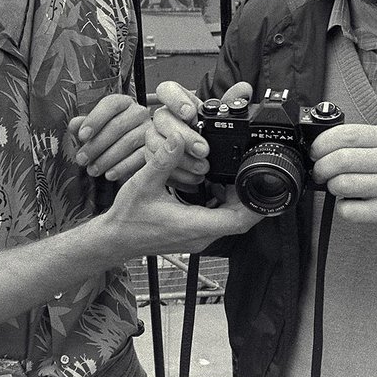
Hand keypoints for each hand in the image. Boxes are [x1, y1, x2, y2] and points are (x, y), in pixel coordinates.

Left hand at [67, 94, 148, 183]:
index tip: (81, 136)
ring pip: (128, 142)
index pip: (110, 105)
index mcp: (123, 102)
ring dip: (107, 158)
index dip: (95, 120)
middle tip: (82, 159)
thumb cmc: (109, 135)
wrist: (131, 149)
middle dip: (96, 145)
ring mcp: (149, 130)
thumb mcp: (95, 127)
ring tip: (92, 170)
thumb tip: (74, 125)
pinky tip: (109, 174)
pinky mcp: (154, 148)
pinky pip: (139, 157)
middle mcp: (139, 112)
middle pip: (118, 126)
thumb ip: (83, 125)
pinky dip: (122, 167)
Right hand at [100, 128, 264, 255]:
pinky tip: (212, 185)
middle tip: (244, 172)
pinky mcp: (193, 235)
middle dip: (246, 197)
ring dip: (235, 200)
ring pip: (229, 221)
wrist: (115, 239)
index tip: (261, 187)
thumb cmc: (128, 217)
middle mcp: (200, 236)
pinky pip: (217, 221)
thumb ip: (163, 161)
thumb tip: (177, 138)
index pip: (238, 222)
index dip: (255, 206)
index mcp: (193, 225)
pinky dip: (222, 204)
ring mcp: (198, 238)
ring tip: (230, 175)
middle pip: (239, 220)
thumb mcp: (143, 183)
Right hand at [148, 80, 253, 187]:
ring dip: (181, 158)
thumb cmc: (204, 133)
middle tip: (203, 149)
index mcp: (178, 102)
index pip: (167, 89)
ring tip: (201, 166)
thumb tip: (244, 89)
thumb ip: (230, 101)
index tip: (190, 113)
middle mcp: (164, 118)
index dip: (176, 99)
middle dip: (185, 136)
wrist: (197, 157)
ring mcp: (155, 137)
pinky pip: (155, 165)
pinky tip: (193, 176)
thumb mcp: (217, 117)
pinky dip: (177, 174)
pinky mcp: (153, 158)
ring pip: (155, 143)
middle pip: (162, 119)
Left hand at [310, 124, 376, 233]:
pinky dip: (342, 207)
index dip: (323, 143)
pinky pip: (348, 210)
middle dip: (321, 167)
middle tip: (320, 172)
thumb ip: (358, 142)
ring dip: (332, 187)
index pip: (347, 135)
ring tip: (338, 186)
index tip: (315, 151)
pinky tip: (351, 202)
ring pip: (341, 184)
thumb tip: (321, 147)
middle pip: (340, 160)